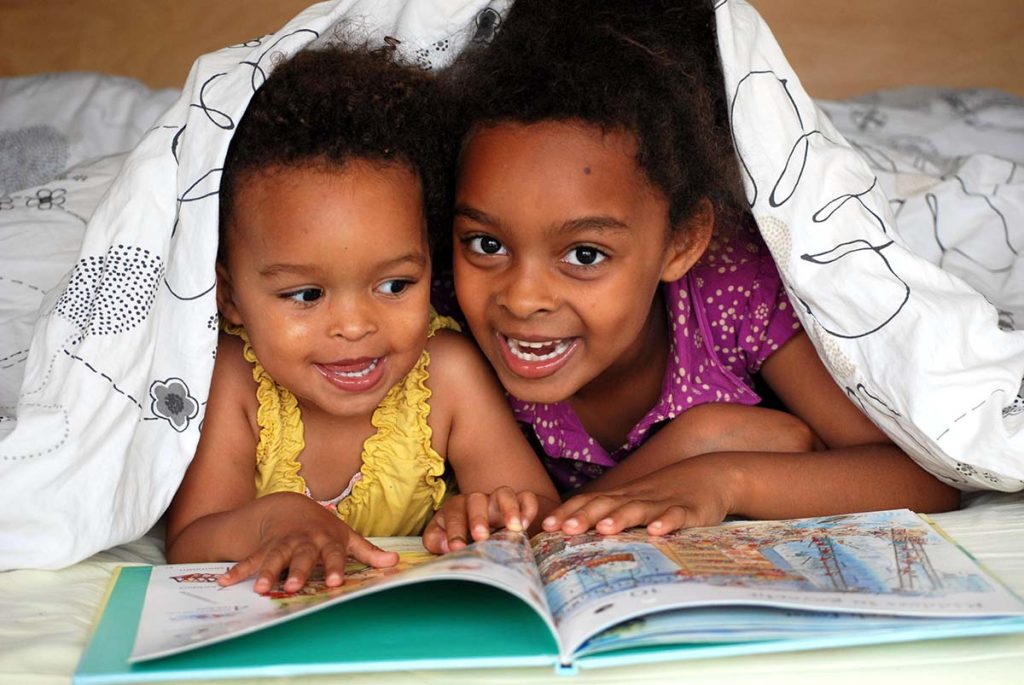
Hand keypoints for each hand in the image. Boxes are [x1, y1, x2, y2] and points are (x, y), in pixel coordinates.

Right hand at [217, 492, 397, 593]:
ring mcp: (282, 543)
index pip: (332, 554)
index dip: (334, 567)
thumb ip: (367, 552)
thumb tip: (395, 562)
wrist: (289, 506)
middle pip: (301, 556)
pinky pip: (251, 559)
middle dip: (298, 571)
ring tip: (260, 589)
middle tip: (292, 587)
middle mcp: (304, 541)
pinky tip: (225, 581)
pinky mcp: (263, 547)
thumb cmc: (323, 528)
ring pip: (274, 557)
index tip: (335, 582)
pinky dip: (238, 570)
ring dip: (267, 572)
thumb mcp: (346, 536)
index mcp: (326, 539)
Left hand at [422, 487, 541, 553]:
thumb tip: (445, 544)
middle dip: (478, 518)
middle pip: (476, 500)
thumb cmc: (457, 536)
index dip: (454, 530)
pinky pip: (527, 498)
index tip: (456, 547)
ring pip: (504, 493)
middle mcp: (477, 500)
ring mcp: (499, 501)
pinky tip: (526, 526)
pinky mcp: (518, 505)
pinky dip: (529, 508)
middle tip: (481, 537)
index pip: (454, 514)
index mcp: (456, 507)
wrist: (477, 534)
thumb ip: (435, 539)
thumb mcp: (440, 538)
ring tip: (514, 528)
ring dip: (509, 509)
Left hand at [542, 456, 736, 535]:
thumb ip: (611, 513)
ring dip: (620, 519)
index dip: (568, 513)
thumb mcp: (637, 501)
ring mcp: (664, 503)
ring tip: (603, 529)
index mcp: (624, 497)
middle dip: (584, 516)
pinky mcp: (690, 511)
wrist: (713, 474)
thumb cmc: (668, 492)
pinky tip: (656, 531)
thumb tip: (577, 531)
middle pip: (607, 505)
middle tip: (563, 529)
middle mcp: (639, 498)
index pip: (590, 502)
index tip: (544, 526)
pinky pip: (677, 516)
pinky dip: (667, 522)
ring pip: (638, 510)